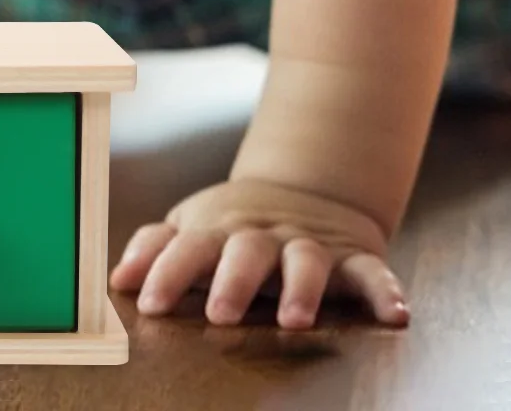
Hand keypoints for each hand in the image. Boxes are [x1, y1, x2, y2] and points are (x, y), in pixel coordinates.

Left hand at [109, 177, 408, 329]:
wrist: (307, 190)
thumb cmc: (235, 226)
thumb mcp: (193, 227)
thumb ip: (156, 250)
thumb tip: (114, 279)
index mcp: (219, 232)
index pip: (187, 248)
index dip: (166, 272)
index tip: (148, 303)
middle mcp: (264, 237)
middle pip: (246, 253)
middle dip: (233, 281)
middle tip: (219, 313)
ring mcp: (310, 245)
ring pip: (307, 261)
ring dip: (302, 288)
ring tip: (297, 319)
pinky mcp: (354, 258)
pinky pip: (374, 273)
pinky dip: (386, 290)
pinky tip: (396, 314)